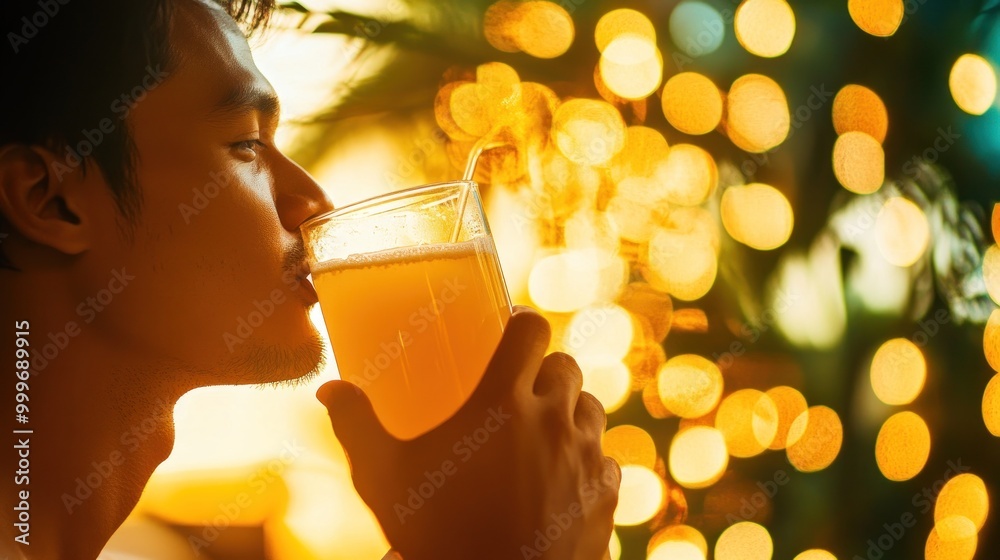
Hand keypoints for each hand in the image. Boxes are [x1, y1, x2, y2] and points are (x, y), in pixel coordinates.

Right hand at [317, 307, 619, 559]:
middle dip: (543, 371)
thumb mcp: (384, 479)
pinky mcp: (606, 496)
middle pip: (565, 365)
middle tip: (517, 392)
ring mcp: (587, 458)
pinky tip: (562, 479)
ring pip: (591, 409)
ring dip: (569, 412)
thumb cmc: (436, 535)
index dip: (521, 325)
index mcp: (502, 403)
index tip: (507, 334)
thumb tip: (329, 391)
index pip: (531, 330)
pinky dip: (589, 460)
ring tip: (540, 434)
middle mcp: (553, 420)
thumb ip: (357, 426)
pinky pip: (607, 459)